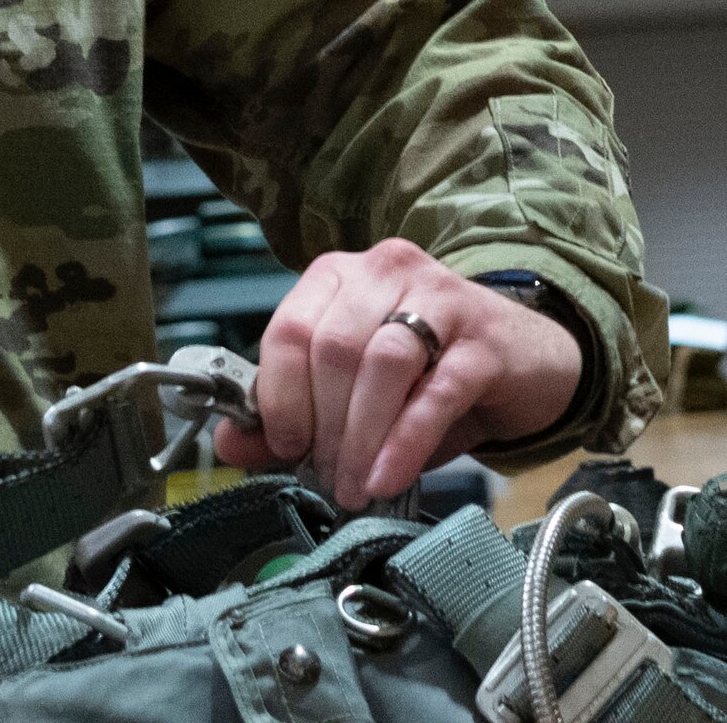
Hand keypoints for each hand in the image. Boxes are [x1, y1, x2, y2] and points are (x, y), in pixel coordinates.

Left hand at [212, 239, 582, 510]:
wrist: (527, 359)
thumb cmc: (430, 372)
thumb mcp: (352, 391)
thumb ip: (291, 413)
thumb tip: (230, 442)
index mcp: (339, 275)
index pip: (290, 328)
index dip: (278, 394)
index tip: (283, 445)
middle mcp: (385, 272)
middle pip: (333, 348)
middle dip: (324, 426)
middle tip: (328, 478)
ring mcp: (439, 297)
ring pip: (381, 362)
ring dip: (361, 436)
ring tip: (357, 485)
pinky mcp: (484, 339)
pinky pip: (435, 391)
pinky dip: (405, 440)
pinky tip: (389, 476)